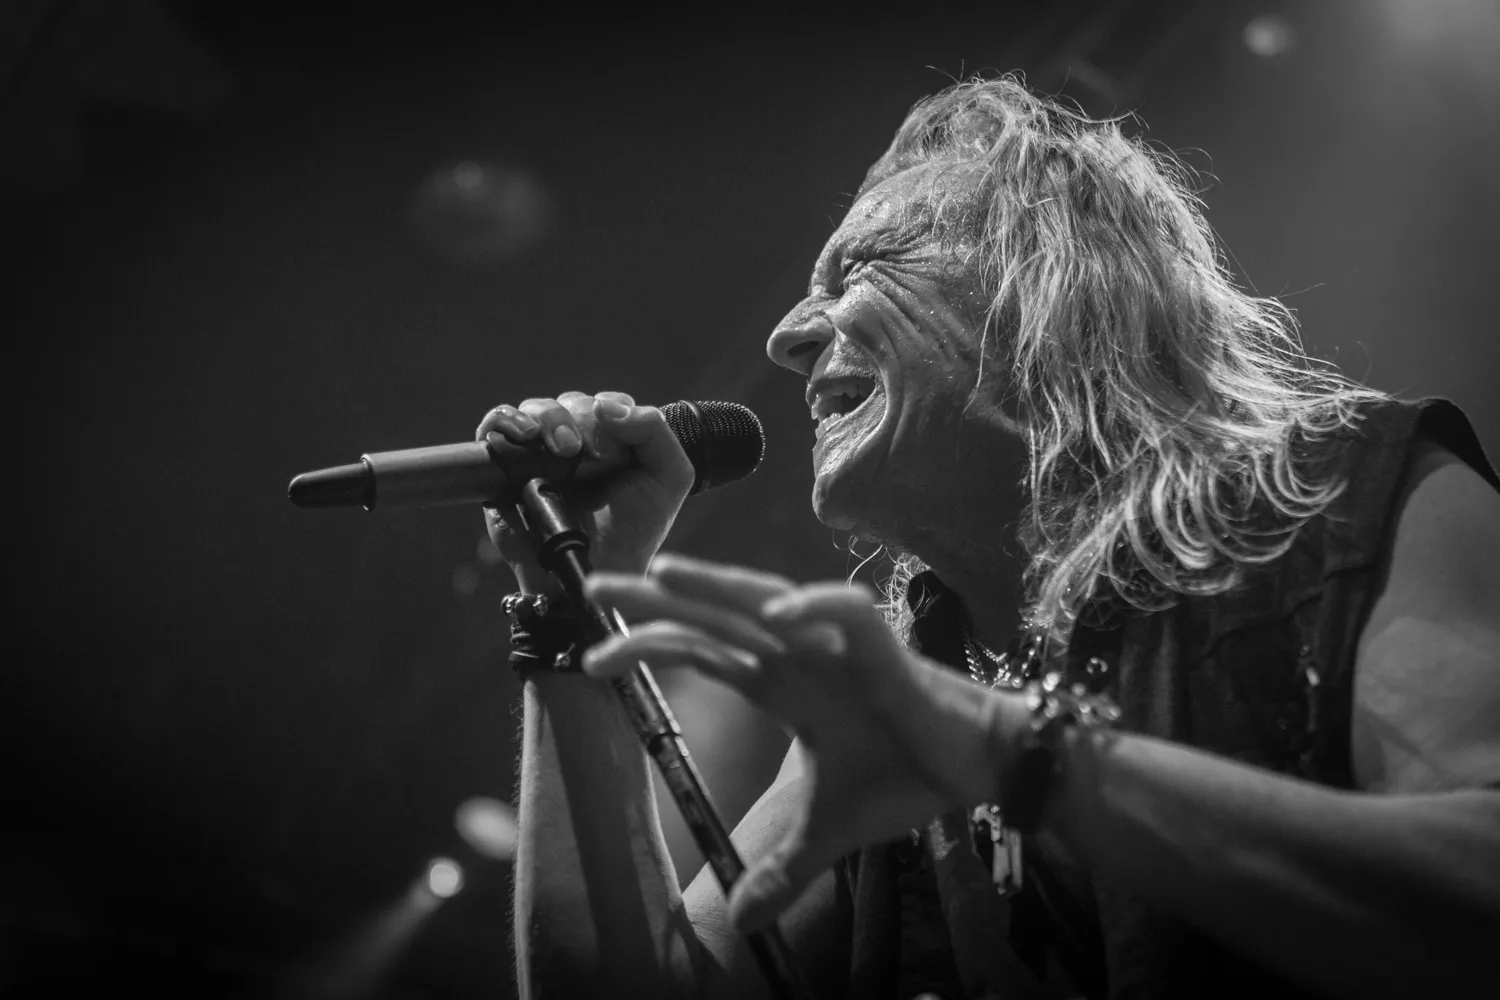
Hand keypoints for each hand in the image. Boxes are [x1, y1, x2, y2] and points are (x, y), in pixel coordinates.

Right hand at [476, 392, 694, 594]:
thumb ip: (655, 431)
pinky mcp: (506, 468)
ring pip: (536, 408)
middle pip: (572, 402)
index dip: (613, 412)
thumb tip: (607, 406)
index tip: (617, 449)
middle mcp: (576, 442)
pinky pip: (496, 425)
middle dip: (580, 418)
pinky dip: (506, 419)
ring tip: (562, 447)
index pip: (608, 403)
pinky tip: (525, 435)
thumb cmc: (633, 530)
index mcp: (614, 441)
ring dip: (548, 418)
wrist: (593, 572)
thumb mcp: (669, 477)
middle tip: (581, 450)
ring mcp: (540, 454)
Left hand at [581, 553, 1027, 932]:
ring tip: (663, 572)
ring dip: (717, 583)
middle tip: (592, 583)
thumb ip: (783, 867)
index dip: (648, 648)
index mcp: (780, 680)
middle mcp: (798, 651)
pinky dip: (812, 609)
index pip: (701, 651)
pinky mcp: (883, 646)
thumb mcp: (828, 829)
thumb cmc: (904, 774)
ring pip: (767, 597)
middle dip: (655, 597)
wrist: (976, 765)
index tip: (590, 659)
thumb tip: (742, 921)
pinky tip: (772, 618)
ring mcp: (837, 642)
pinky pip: (844, 614)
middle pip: (716, 612)